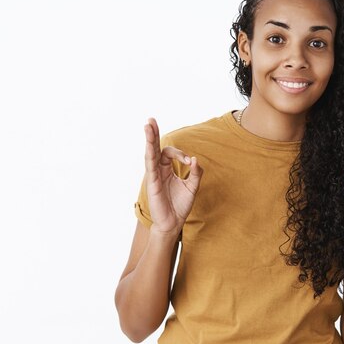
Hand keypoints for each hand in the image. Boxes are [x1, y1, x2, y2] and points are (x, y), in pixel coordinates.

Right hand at [144, 118, 202, 236]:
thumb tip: (195, 160)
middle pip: (155, 147)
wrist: (173, 223)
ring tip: (148, 125)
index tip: (190, 163)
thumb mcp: (192, 187)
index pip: (170, 153)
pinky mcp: (152, 182)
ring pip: (151, 153)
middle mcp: (158, 170)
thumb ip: (195, 173)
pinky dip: (151, 154)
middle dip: (153, 133)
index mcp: (167, 169)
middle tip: (151, 120)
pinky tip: (150, 144)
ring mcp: (154, 175)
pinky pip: (151, 165)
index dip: (181, 154)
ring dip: (149, 139)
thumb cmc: (180, 205)